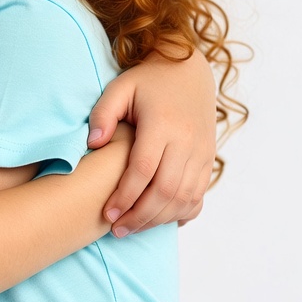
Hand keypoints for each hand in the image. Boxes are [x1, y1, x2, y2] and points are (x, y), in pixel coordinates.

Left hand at [86, 46, 215, 236]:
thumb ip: (103, 114)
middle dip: (140, 216)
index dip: (125, 196)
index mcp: (162, 124)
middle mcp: (187, 141)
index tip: (107, 214)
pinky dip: (181, 212)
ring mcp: (202, 152)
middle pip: (165, 190)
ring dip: (158, 219)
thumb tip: (92, 144)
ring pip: (184, 198)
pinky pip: (198, 195)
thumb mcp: (119, 88)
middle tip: (116, 230)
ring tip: (132, 228)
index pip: (143, 170)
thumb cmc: (147, 81)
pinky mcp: (208, 159)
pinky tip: (159, 219)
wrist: (188, 72)